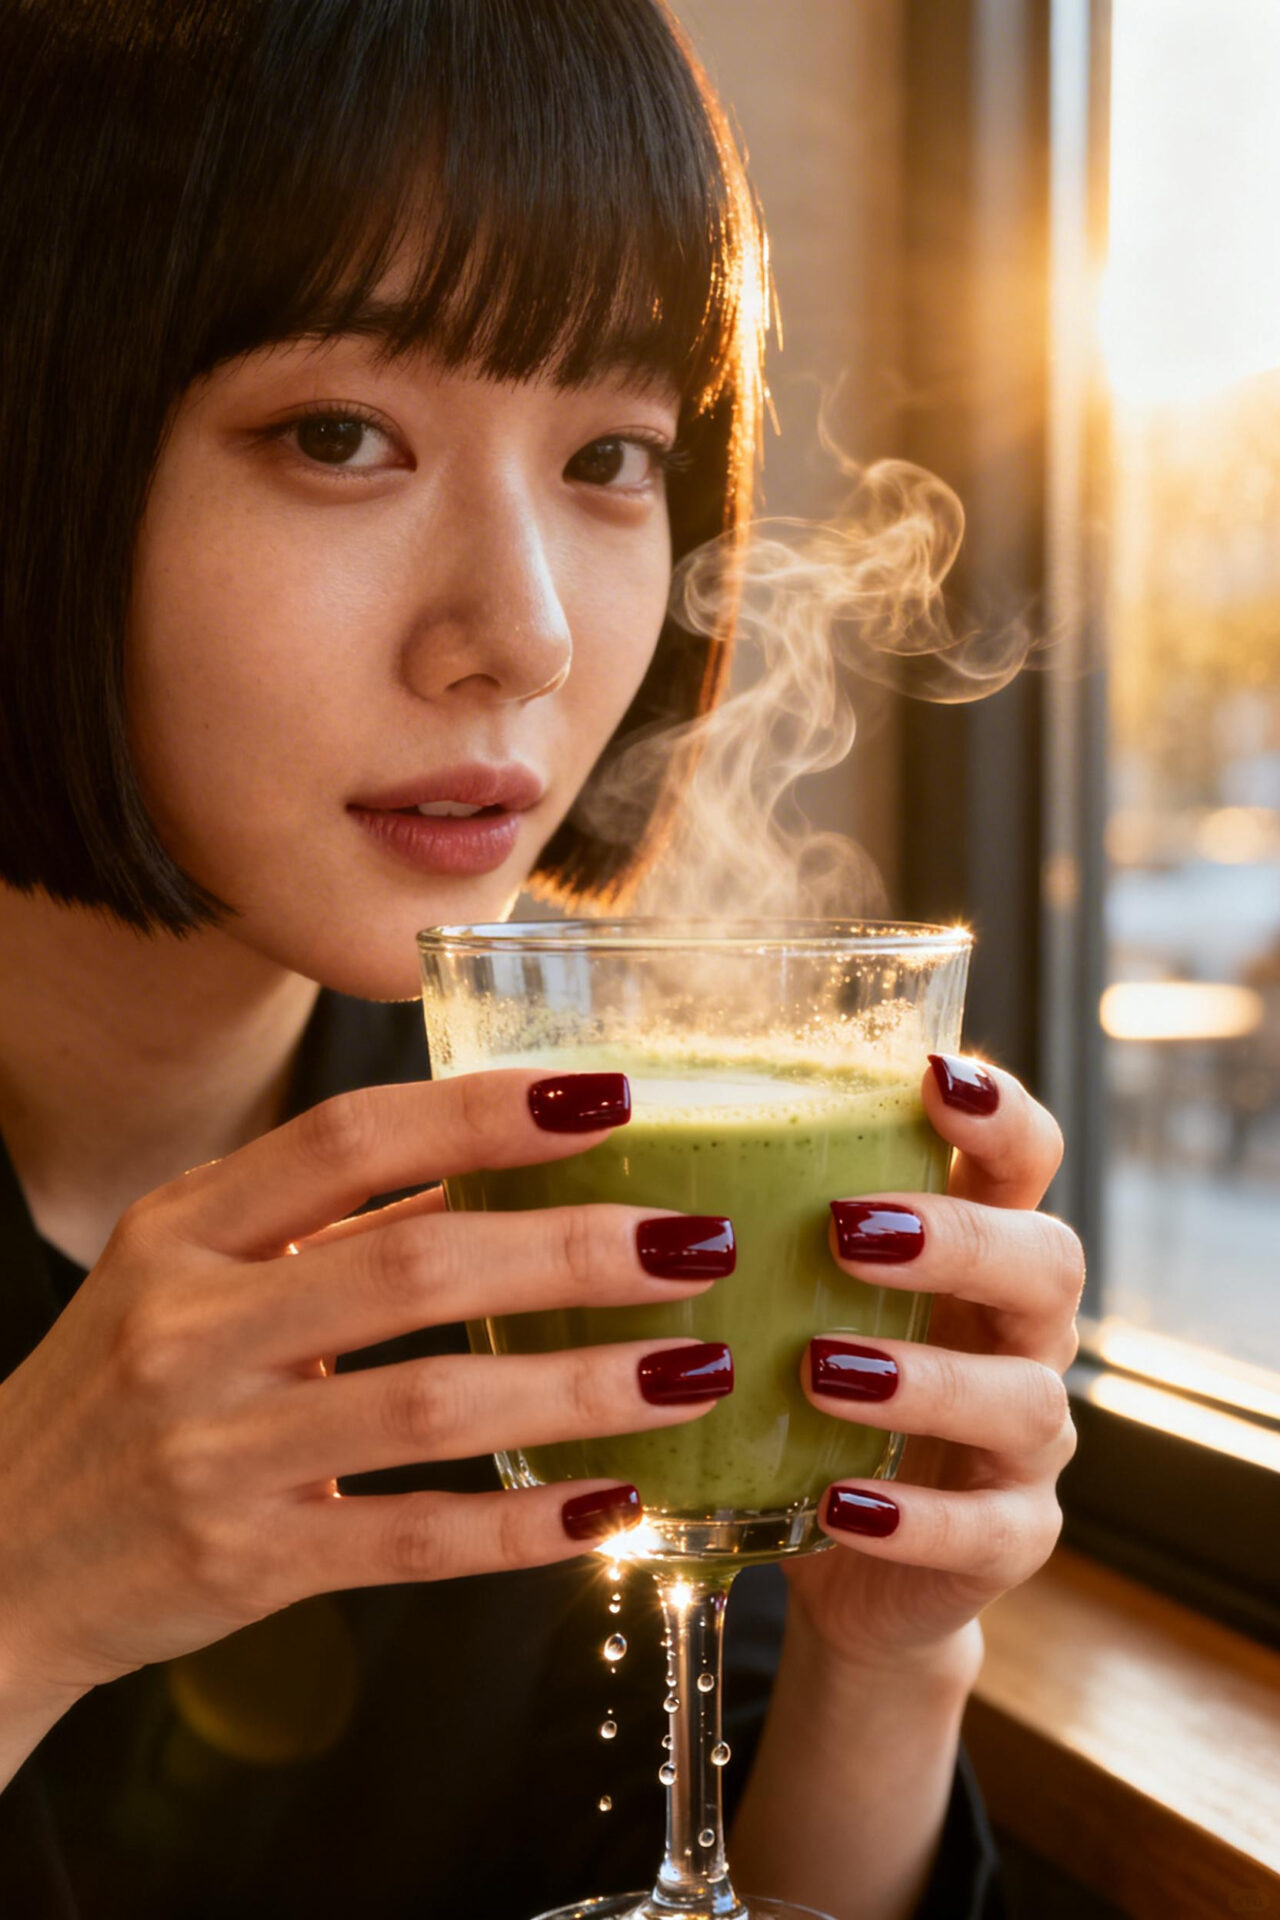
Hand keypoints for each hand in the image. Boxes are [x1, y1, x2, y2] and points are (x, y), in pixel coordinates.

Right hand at [0, 1070, 730, 1701]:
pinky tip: (612, 1507)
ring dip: (581, 1388)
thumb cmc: (122, 1389)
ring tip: (693, 1372)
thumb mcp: (189, 1275)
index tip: (608, 1097)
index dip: (484, 1113)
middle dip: (574, 1250)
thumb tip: (493, 1163)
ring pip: (433, 1407)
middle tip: (694, 1242)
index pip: (350, 1137)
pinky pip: (409, 1540)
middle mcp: (193, 1324)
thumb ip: (327, 1222)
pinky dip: (519, 1528)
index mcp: (186, 1228)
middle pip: (416, 1263)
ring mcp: (213, 1448)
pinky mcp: (240, 1561)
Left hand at [786, 1053, 1082, 1671]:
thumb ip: (750, 1227)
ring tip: (820, 1371)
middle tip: (845, 1231)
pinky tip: (839, 1504)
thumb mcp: (788, 1304)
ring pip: (1024, 1398)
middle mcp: (1019, 1335)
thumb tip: (604, 1121)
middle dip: (957, 1239)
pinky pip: (992, 1530)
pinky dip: (916, 1519)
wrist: (851, 1566)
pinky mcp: (1011, 1538)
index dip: (1000, 1115)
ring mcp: (1028, 1443)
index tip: (931, 1079)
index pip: (1026, 1160)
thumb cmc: (805, 1401)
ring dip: (923, 1381)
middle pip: (1050, 1261)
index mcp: (976, 1254)